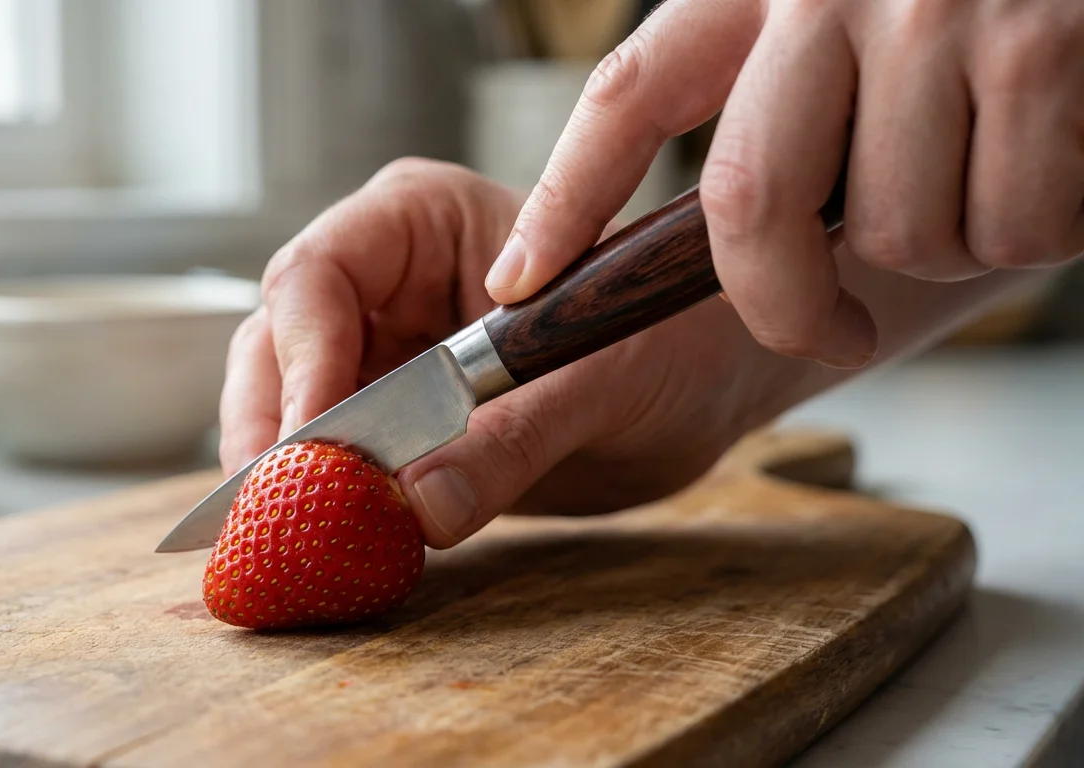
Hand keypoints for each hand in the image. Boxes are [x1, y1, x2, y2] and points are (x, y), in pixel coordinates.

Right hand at [221, 158, 810, 547]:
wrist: (705, 384)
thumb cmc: (670, 333)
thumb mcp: (605, 378)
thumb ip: (516, 436)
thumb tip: (421, 506)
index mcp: (420, 221)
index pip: (316, 275)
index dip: (301, 361)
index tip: (312, 447)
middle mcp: (379, 280)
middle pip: (277, 346)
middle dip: (272, 431)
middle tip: (279, 514)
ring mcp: (377, 351)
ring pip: (284, 407)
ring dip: (285, 477)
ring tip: (298, 541)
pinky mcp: (388, 423)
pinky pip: (330, 461)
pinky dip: (323, 506)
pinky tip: (332, 546)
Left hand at [484, 0, 1083, 367]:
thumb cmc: (975, 2)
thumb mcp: (848, 26)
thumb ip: (774, 105)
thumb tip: (718, 253)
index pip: (628, 98)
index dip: (564, 201)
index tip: (520, 285)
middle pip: (749, 205)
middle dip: (787, 308)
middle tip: (832, 332)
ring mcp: (929, 13)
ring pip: (894, 232)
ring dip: (946, 242)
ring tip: (983, 171)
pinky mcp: (1035, 45)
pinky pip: (1009, 221)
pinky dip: (1036, 226)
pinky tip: (1052, 161)